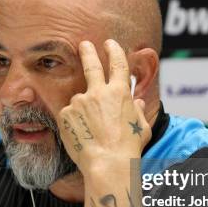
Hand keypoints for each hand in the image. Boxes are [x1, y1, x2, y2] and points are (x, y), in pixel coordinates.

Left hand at [57, 39, 150, 176]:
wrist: (107, 163)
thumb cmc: (128, 148)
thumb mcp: (142, 128)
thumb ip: (138, 111)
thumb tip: (139, 102)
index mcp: (120, 92)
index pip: (117, 64)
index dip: (114, 51)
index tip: (109, 44)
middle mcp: (98, 92)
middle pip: (91, 65)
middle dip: (88, 51)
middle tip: (84, 44)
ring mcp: (79, 102)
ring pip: (80, 102)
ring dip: (83, 113)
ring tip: (91, 133)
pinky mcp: (65, 114)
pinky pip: (69, 117)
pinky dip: (74, 125)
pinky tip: (82, 137)